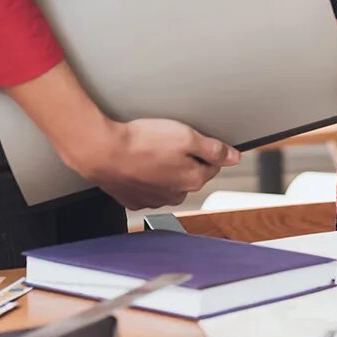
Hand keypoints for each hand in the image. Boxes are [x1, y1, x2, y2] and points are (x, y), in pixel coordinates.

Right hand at [68, 118, 239, 210]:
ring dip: (164, 168)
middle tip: (167, 142)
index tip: (192, 140)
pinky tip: (138, 163)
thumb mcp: (186, 136)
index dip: (204, 149)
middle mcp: (175, 195)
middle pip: (190, 174)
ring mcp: (153, 200)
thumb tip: (234, 157)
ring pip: (169, 181)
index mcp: (193, 180)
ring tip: (150, 150)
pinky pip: (147, 186)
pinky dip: (145, 176)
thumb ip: (214, 148)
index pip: (212, 165)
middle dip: (184, 159)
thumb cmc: (141, 142)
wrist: (101, 151)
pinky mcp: (133, 199)